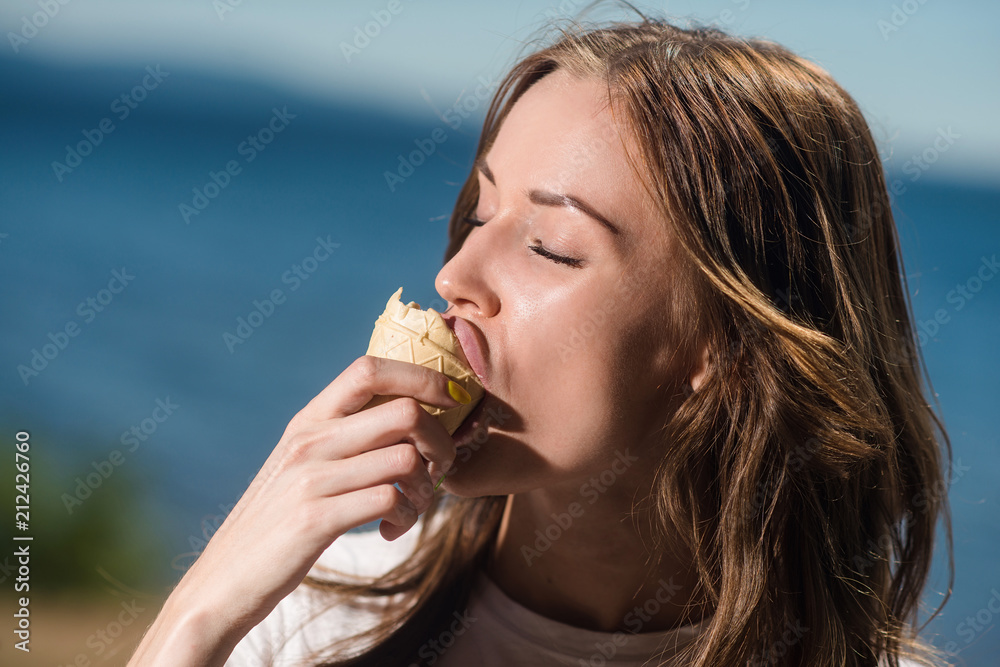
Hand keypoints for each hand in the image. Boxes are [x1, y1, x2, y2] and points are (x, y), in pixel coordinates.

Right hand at [128, 355, 464, 665]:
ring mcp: (310, 478)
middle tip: (438, 470)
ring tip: (411, 508)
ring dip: (426, 489)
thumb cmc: (277, 523)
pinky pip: (390, 500)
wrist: (223, 583)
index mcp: (308, 419)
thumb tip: (409, 413)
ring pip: (406, 459)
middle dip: (441, 441)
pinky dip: (407, 518)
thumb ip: (344, 436)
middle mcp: (309, 439)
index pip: (370, 368)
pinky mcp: (315, 519)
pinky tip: (392, 531)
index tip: (451, 401)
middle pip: (405, 411)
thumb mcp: (301, 465)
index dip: (422, 376)